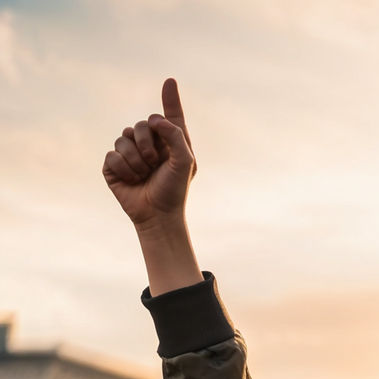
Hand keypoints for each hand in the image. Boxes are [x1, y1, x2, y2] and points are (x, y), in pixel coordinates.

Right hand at [103, 79, 195, 227]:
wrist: (158, 215)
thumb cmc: (174, 190)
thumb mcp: (185, 161)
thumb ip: (176, 134)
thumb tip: (155, 118)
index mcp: (168, 143)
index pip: (168, 117)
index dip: (170, 100)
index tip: (170, 82)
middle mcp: (147, 145)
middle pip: (140, 125)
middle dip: (146, 144)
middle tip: (154, 163)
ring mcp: (129, 154)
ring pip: (123, 138)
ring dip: (136, 160)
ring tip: (144, 175)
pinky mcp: (113, 166)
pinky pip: (112, 155)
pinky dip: (124, 168)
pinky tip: (132, 180)